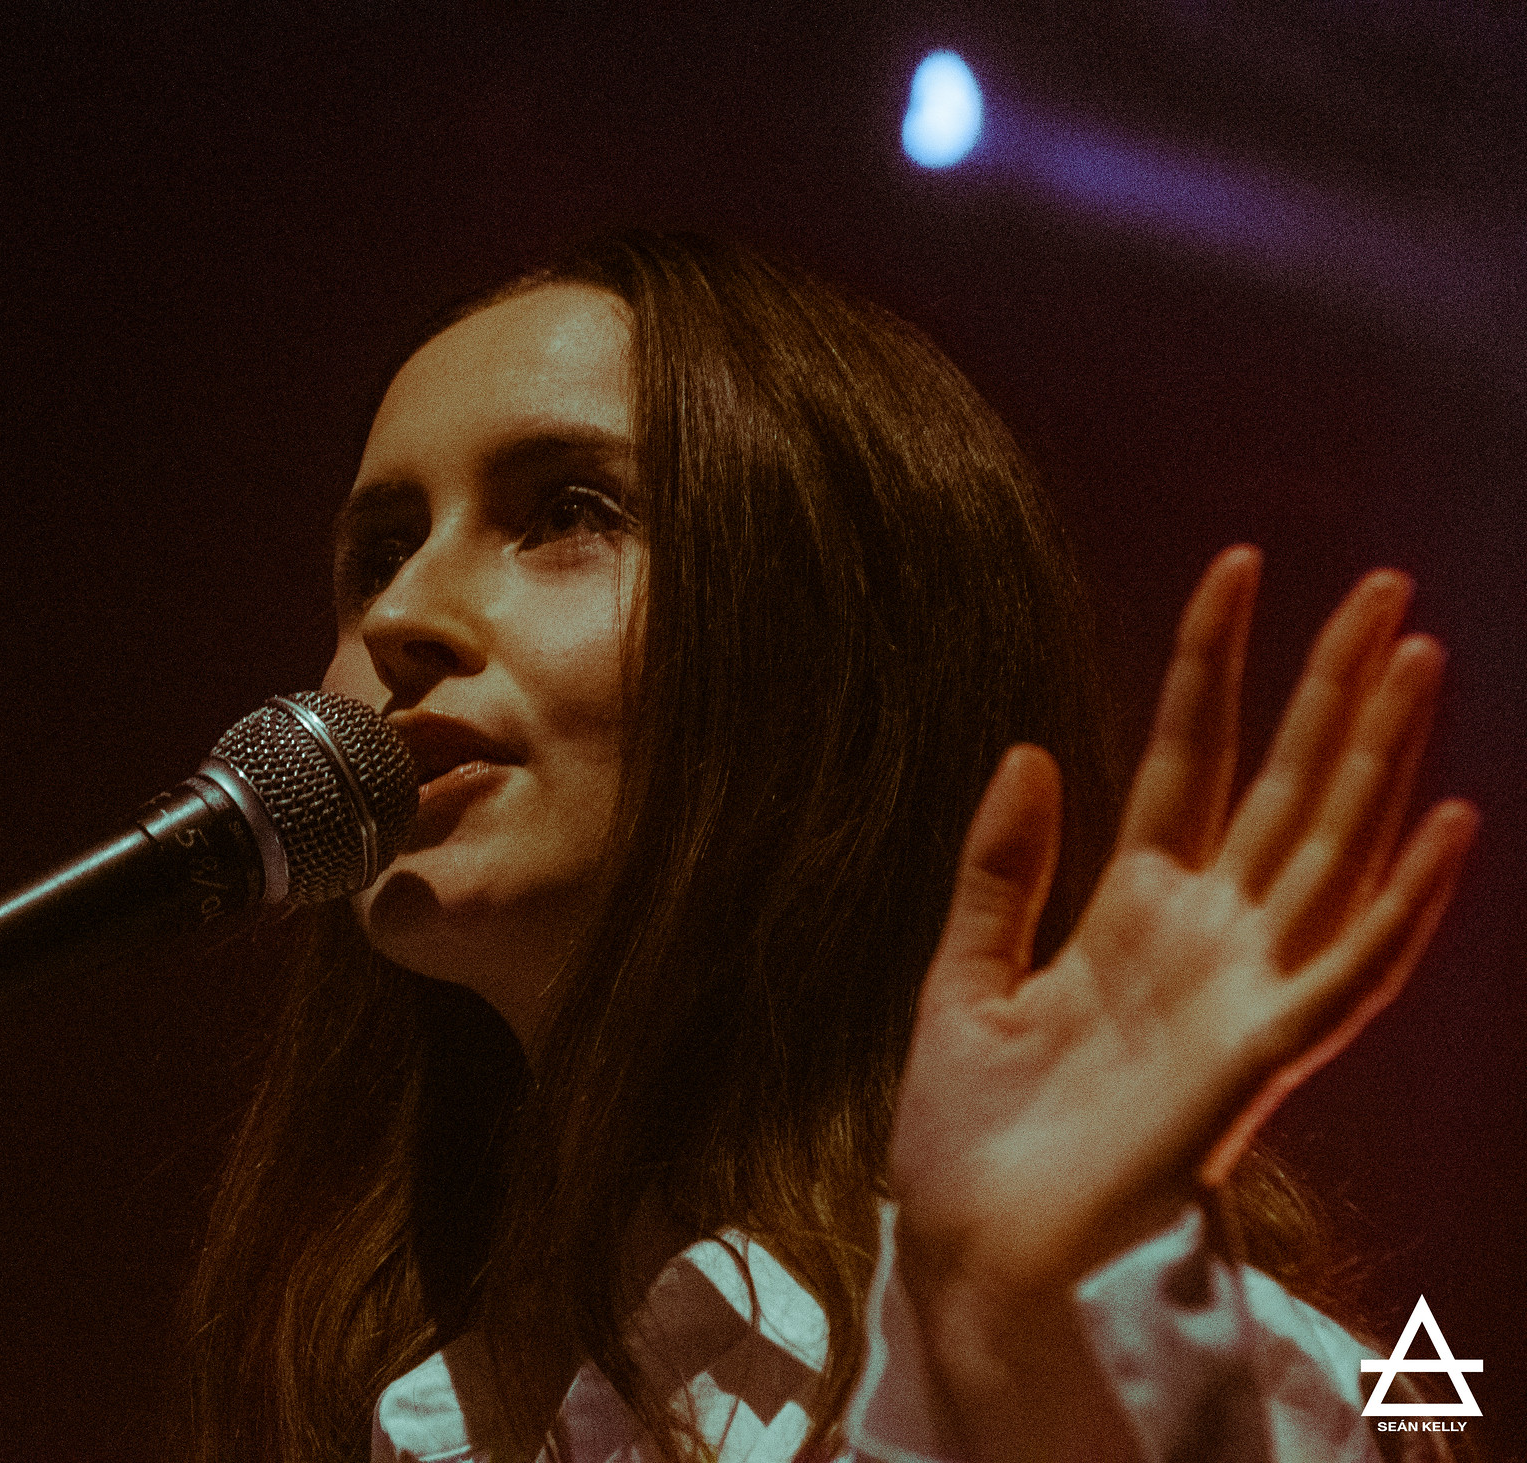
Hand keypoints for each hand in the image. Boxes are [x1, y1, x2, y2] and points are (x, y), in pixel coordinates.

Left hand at [887, 548, 1477, 1459]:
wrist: (971, 1245)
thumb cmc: (968, 1132)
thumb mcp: (963, 976)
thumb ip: (1001, 869)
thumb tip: (1027, 747)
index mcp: (1131, 914)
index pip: (1187, 758)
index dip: (1211, 665)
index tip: (1234, 567)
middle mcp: (1204, 940)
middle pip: (1285, 786)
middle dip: (1331, 686)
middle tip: (1381, 584)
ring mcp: (1241, 996)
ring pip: (1332, 849)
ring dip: (1382, 756)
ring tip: (1417, 652)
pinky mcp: (1262, 1063)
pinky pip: (1351, 972)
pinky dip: (1404, 903)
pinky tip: (1450, 821)